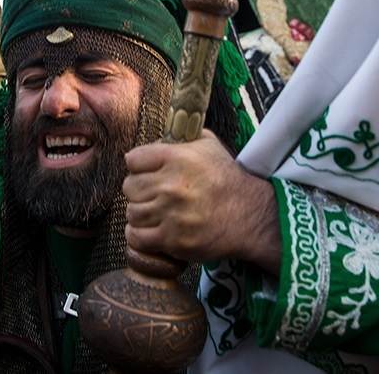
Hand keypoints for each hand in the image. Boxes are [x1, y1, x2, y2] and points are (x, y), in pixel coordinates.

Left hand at [123, 130, 280, 273]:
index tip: (147, 173)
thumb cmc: (226, 179)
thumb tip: (154, 142)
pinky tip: (150, 230)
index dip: (138, 166)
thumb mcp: (208, 145)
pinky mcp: (173, 239)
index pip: (133, 159)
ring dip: (140, 213)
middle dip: (139, 191)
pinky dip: (139, 235)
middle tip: (152, 195)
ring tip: (154, 213)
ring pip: (132, 212)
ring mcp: (171, 214)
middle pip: (129, 187)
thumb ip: (179, 138)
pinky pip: (137, 237)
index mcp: (177, 158)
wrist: (249, 215)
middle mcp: (171, 185)